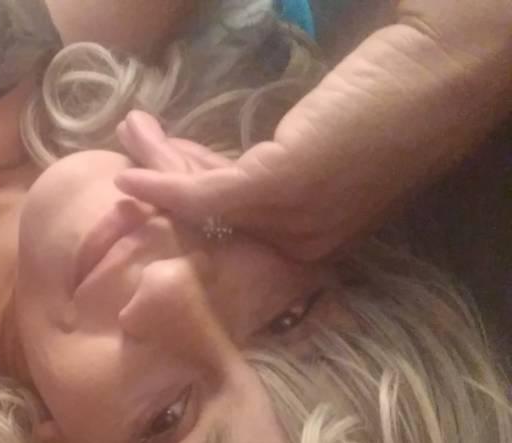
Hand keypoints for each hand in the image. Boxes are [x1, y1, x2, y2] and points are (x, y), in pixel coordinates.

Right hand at [113, 0, 511, 260]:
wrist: (438, 71)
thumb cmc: (396, 101)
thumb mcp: (331, 150)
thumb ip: (290, 169)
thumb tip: (243, 168)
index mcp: (319, 236)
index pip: (240, 222)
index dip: (196, 192)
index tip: (167, 165)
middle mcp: (303, 243)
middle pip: (214, 216)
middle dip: (169, 177)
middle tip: (136, 142)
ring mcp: (291, 219)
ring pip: (204, 202)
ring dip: (157, 165)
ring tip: (130, 131)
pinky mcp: (279, 188)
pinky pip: (205, 194)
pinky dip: (161, 184)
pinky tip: (130, 173)